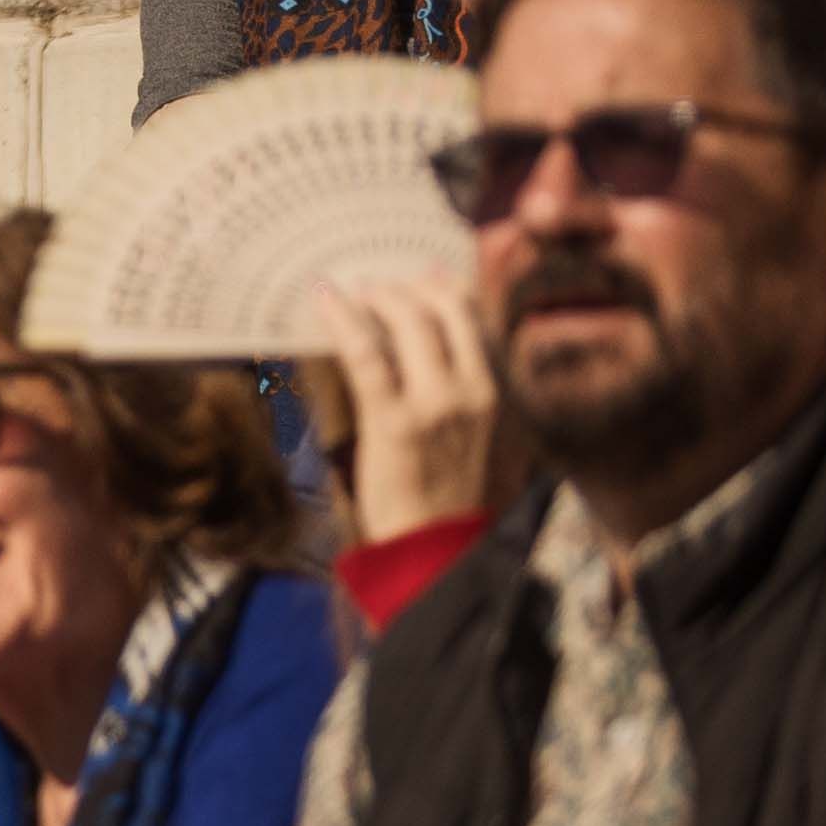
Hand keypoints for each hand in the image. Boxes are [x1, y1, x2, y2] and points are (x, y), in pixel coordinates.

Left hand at [309, 269, 512, 550]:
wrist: (444, 550)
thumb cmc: (459, 495)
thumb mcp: (487, 437)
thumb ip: (473, 390)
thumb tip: (446, 345)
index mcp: (501, 392)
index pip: (478, 319)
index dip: (448, 288)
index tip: (423, 275)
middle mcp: (477, 391)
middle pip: (444, 310)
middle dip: (407, 287)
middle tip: (378, 285)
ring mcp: (438, 405)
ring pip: (409, 323)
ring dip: (378, 298)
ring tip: (357, 293)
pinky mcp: (395, 422)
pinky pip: (367, 356)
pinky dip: (344, 321)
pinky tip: (325, 300)